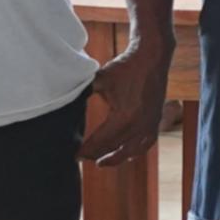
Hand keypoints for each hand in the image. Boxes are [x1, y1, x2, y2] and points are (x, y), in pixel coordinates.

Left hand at [81, 40, 169, 165]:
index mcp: (124, 117)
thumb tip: (63, 102)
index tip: (75, 155)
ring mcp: (150, 124)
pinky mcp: (156, 120)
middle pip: (115, 149)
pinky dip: (136, 151)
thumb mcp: (100, 80)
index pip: (102, 142)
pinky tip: (127, 156)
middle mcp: (139, 125)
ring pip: (132, 151)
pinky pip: (147, 144)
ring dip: (117, 158)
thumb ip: (83, 94)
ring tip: (102, 162)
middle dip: (98, 155)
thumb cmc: (125, 67)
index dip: (87, 150)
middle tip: (83, 158)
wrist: (151, 56)